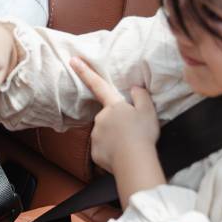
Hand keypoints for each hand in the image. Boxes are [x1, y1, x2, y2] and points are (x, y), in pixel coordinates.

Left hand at [69, 57, 159, 173]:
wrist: (134, 161)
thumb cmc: (143, 134)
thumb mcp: (148, 111)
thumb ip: (141, 96)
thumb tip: (135, 89)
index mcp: (113, 106)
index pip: (98, 84)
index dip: (85, 71)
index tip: (73, 60)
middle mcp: (101, 118)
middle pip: (108, 117)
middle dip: (117, 123)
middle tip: (133, 133)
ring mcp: (96, 135)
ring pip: (105, 134)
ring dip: (115, 138)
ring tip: (130, 146)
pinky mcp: (95, 152)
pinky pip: (103, 149)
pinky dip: (112, 152)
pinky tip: (122, 155)